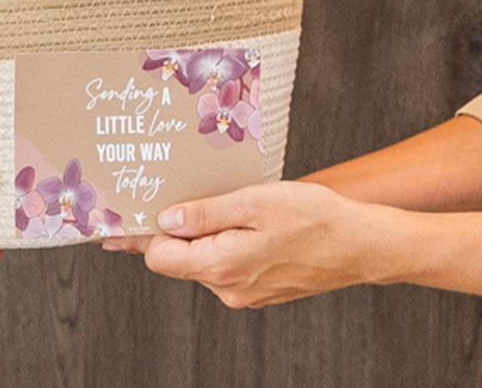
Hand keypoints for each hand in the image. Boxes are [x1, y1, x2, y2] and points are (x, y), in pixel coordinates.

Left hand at [118, 181, 400, 307]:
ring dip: (200, 232)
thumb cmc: (313, 217)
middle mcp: (229, 287)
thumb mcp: (253, 202)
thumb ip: (204, 214)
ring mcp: (246, 292)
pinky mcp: (260, 289)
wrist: (362, 244)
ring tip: (217, 199)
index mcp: (222, 266)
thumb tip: (163, 221)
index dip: (140, 233)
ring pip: (202, 260)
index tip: (118, 217)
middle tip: (165, 190)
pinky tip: (239, 217)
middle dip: (171, 227)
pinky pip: (226, 263)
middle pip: (178, 259)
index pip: (160, 257)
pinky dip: (223, 241)